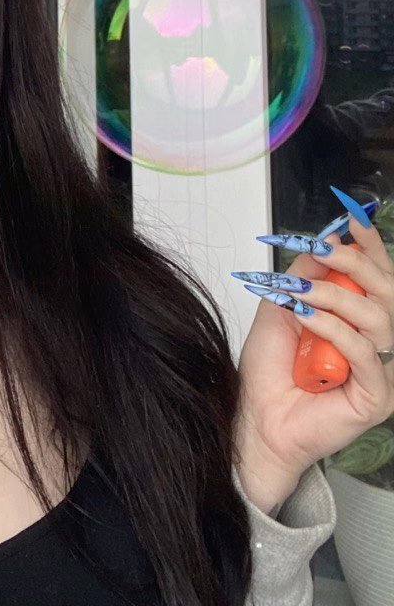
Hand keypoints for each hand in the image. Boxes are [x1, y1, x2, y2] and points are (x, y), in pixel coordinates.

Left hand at [235, 213, 393, 495]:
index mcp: (358, 318)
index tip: (353, 220)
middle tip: (321, 249)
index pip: (379, 277)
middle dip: (354, 263)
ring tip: (298, 295)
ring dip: (334, 297)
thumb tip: (326, 239)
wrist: (255, 415)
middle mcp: (376, 341)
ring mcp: (382, 370)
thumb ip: (305, 275)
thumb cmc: (270, 368)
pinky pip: (365, 354)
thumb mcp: (282, 305)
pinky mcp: (377, 397)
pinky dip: (334, 330)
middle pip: (388, 293)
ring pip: (379, 319)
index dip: (370, 248)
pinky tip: (307, 321)